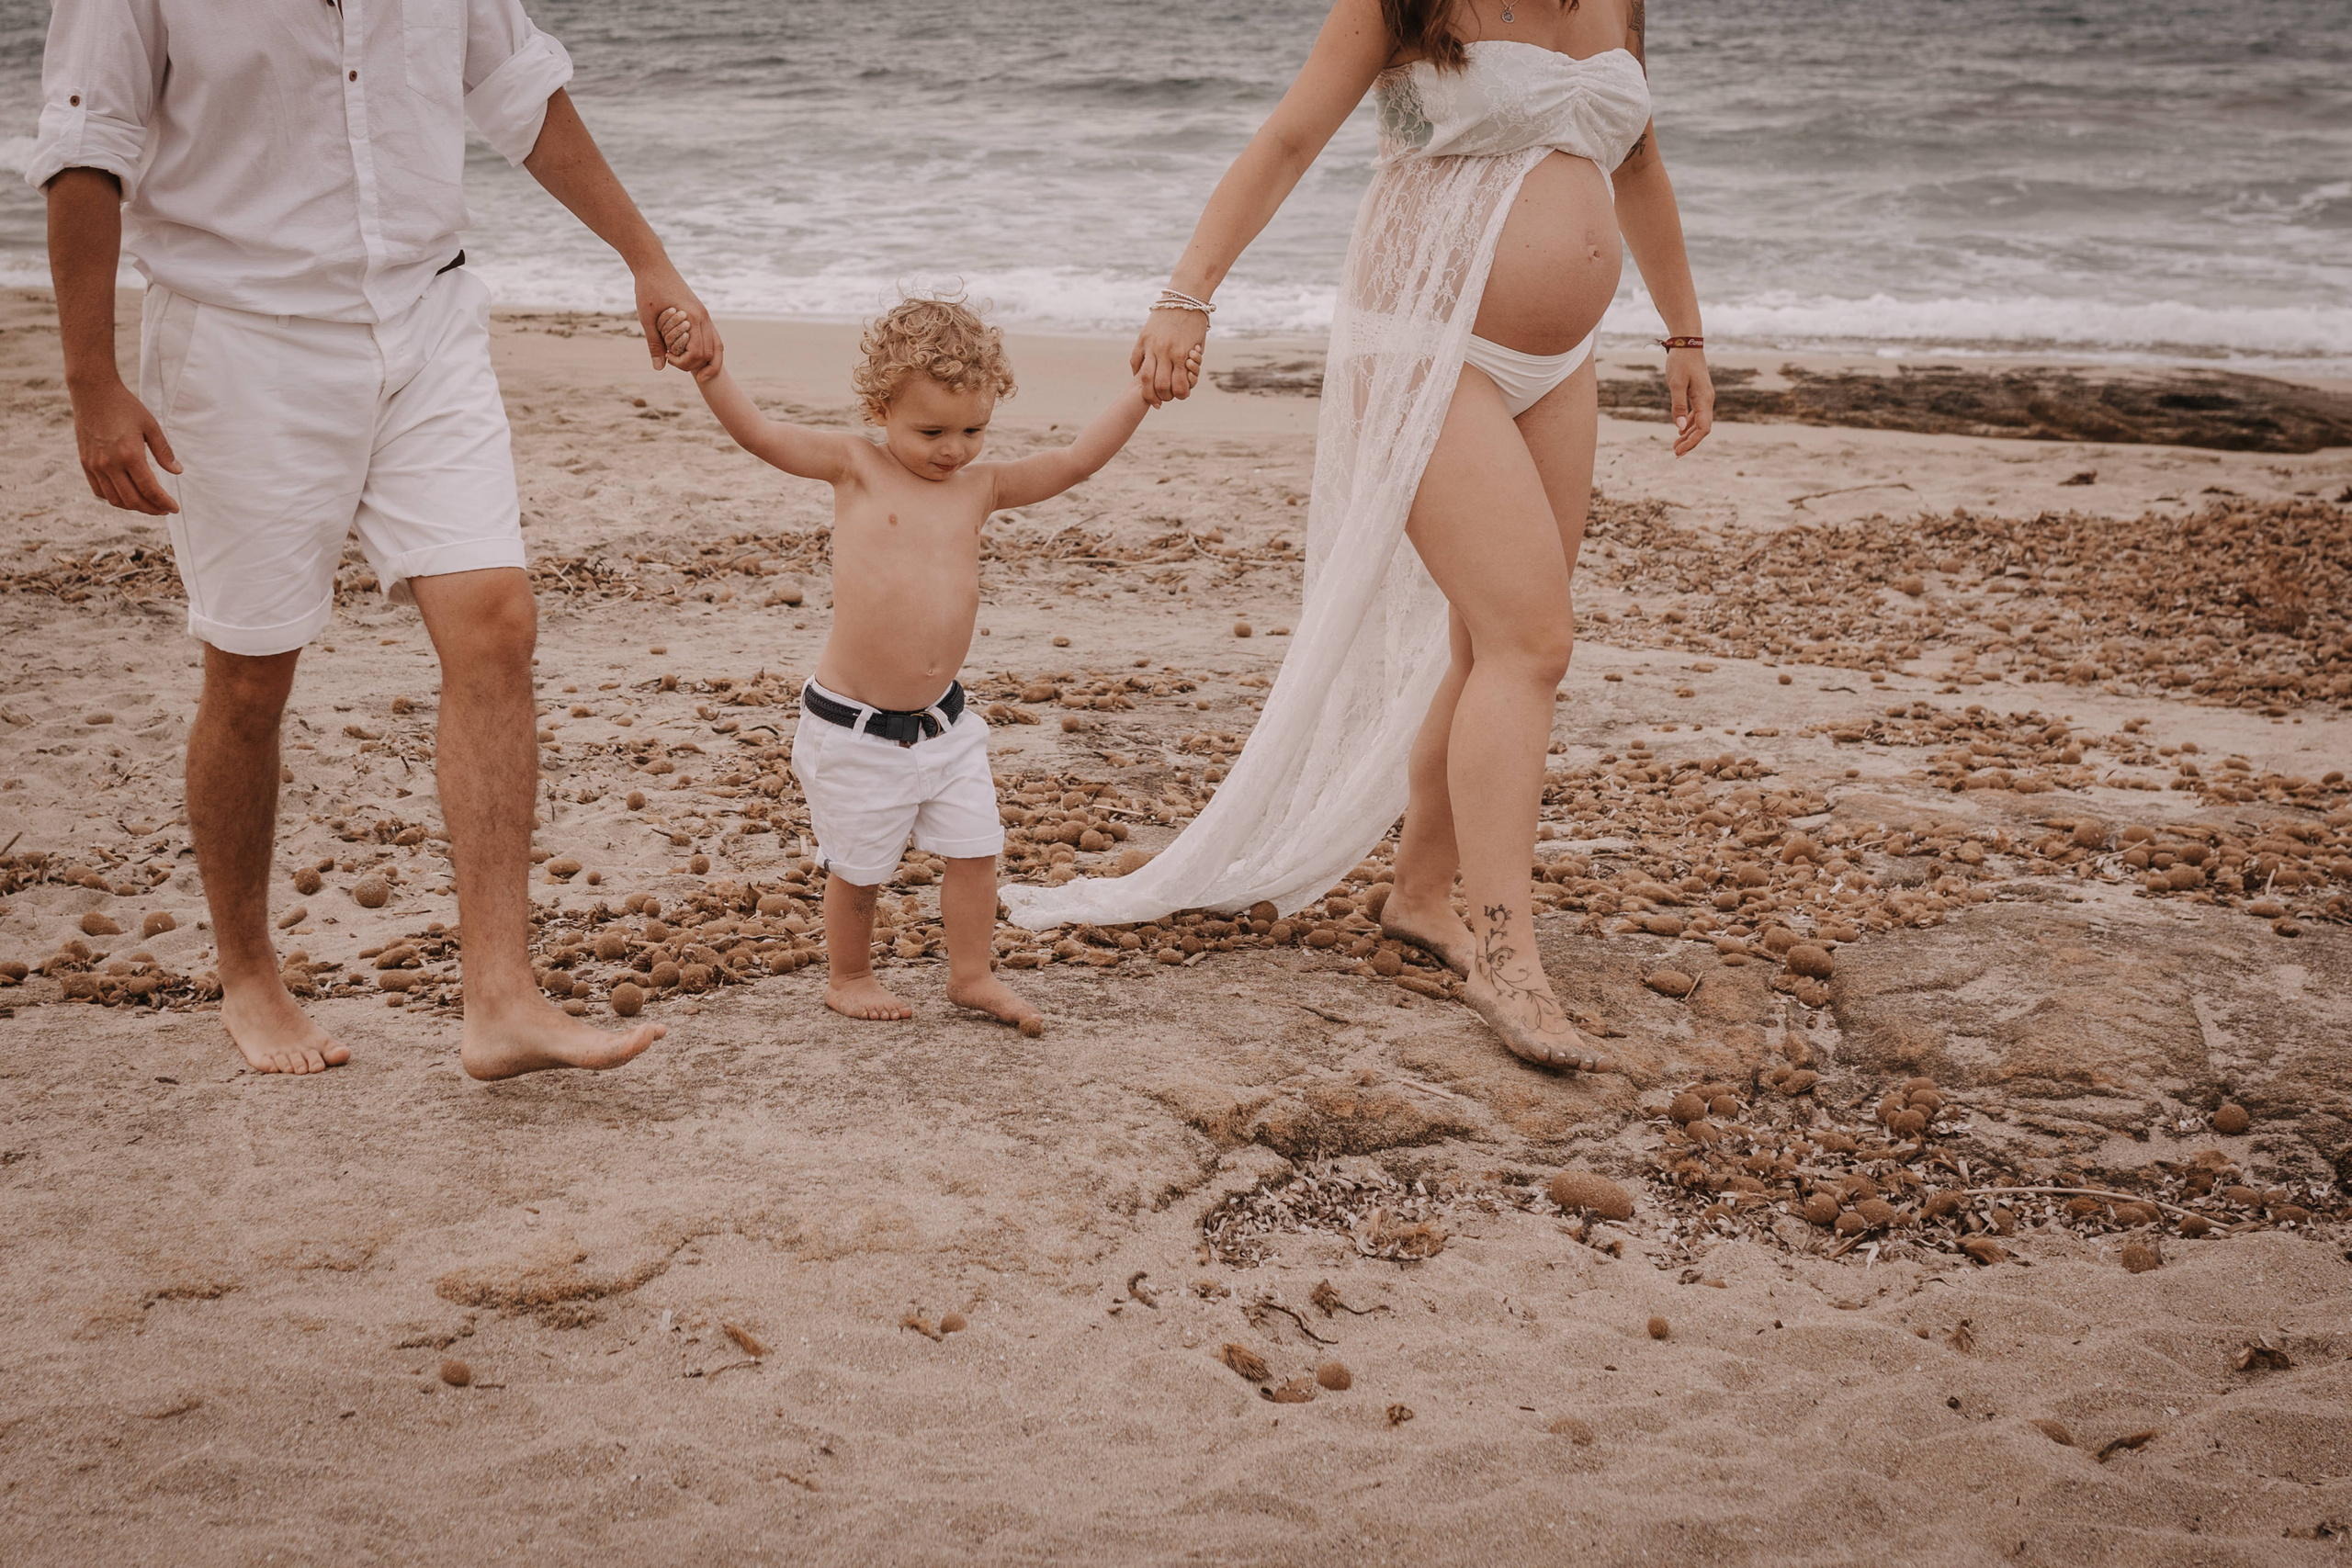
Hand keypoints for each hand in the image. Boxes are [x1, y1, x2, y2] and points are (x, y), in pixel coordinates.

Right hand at [69, 376, 179, 513]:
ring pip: (114, 499)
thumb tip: (177, 472)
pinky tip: (126, 495)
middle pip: (132, 500)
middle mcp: (110, 464)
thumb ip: (164, 452)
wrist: (93, 392)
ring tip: (147, 504)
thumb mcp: (151, 426)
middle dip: (151, 509)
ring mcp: (94, 465)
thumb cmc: (125, 406)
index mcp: (130, 455)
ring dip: (133, 506)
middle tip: (164, 509)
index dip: (164, 503)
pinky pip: (99, 490)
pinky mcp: (85, 462)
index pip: (150, 490)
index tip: (174, 508)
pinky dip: (114, 498)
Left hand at [637, 263, 719, 376]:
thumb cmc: (648, 288)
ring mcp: (705, 314)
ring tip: (688, 364)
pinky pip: (712, 336)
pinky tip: (693, 352)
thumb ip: (654, 343)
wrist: (653, 264)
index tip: (667, 357)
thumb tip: (659, 368)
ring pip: (717, 345)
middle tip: (674, 361)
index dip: (684, 362)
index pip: (698, 353)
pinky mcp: (701, 311)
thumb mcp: (646, 318)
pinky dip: (707, 348)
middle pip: (711, 353)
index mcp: (692, 317)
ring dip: (706, 359)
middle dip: (695, 364)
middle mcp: (703, 316)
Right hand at [1131, 308, 1209, 406]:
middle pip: (1160, 387)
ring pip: (1144, 378)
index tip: (1179, 395)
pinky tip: (1141, 379)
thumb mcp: (1197, 345)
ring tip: (1151, 393)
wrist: (1185, 297)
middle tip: (1165, 397)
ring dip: (1148, 390)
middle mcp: (1165, 351)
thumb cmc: (1195, 323)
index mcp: (1182, 354)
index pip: (1179, 387)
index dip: (1179, 396)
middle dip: (1163, 397)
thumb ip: (1188, 364)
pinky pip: (1135, 362)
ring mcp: (1151, 345)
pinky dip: (1137, 373)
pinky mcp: (1142, 339)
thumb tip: (1179, 383)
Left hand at [1667, 346, 1713, 456]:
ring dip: (1688, 435)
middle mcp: (1708, 400)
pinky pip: (1697, 414)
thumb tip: (1679, 428)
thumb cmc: (1680, 362)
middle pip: (1703, 428)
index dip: (1692, 442)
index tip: (1678, 451)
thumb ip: (1678, 406)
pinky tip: (1680, 431)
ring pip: (1700, 422)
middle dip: (1690, 442)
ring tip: (1675, 446)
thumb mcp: (1675, 384)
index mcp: (1704, 399)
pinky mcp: (1699, 393)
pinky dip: (1688, 424)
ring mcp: (1705, 397)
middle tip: (1675, 453)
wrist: (1687, 343)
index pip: (1703, 428)